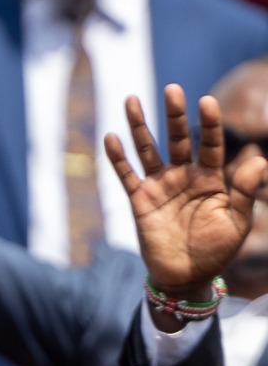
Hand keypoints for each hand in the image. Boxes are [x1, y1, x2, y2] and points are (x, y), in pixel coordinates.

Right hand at [104, 85, 263, 314]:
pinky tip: (111, 138)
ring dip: (140, 126)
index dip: (209, 124)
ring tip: (132, 99)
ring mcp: (160, 186)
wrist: (187, 276)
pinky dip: (118, 158)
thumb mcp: (238, 222)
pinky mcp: (140, 201)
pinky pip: (127, 175)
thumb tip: (261, 160)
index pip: (211, 145)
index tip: (207, 102)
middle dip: (174, 115)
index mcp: (211, 178)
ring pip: (148, 150)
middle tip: (173, 90)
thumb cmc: (217, 249)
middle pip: (177, 139)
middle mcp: (184, 176)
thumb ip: (246, 191)